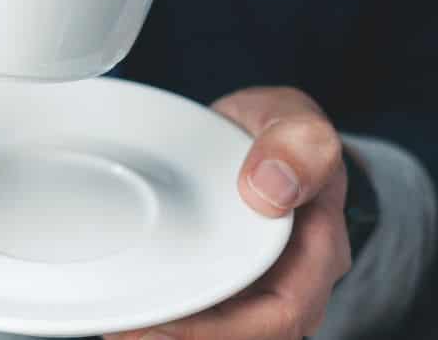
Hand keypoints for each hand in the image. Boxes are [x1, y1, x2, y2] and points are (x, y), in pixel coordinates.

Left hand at [106, 87, 352, 339]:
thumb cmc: (281, 132)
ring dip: (174, 334)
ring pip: (227, 330)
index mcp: (319, 248)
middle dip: (186, 338)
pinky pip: (210, 316)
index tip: (162, 319)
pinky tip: (131, 318)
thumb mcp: (294, 120)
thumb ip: (296, 144)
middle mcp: (295, 279)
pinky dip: (172, 322)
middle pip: (249, 333)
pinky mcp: (233, 282)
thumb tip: (269, 191)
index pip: (282, 311)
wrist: (267, 134)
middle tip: (124, 330)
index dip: (221, 328)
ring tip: (118, 328)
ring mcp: (263, 285)